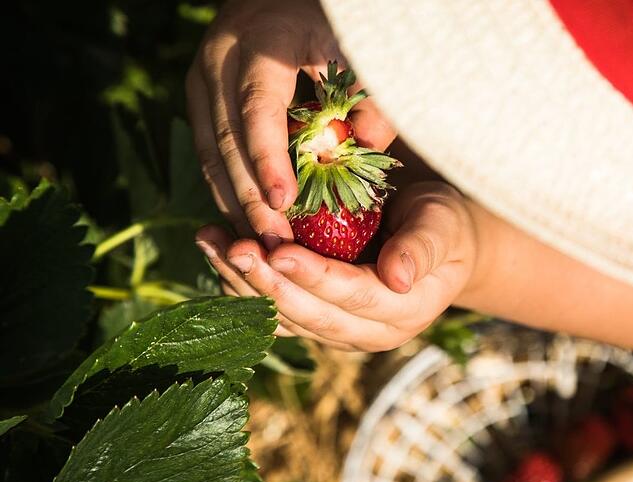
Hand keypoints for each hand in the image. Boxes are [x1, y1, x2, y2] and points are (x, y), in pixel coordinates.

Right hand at [186, 0, 395, 246]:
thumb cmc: (331, 23)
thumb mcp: (356, 47)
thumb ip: (370, 93)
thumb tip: (364, 143)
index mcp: (260, 42)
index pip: (258, 106)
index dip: (268, 158)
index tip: (283, 202)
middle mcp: (219, 59)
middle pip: (226, 138)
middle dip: (250, 197)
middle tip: (276, 243)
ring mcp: (202, 79)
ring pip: (210, 152)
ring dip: (234, 201)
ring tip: (262, 244)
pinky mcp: (200, 97)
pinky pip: (209, 151)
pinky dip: (228, 187)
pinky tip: (249, 220)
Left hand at [194, 182, 477, 349]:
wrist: (438, 244)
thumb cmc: (443, 224)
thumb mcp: (442, 226)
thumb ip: (422, 248)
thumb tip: (399, 278)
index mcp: (404, 311)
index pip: (353, 296)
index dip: (315, 277)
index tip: (279, 252)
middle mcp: (368, 333)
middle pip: (310, 315)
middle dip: (267, 283)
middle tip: (234, 246)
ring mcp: (338, 333)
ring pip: (283, 317)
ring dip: (244, 282)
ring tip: (212, 241)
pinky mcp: (315, 322)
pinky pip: (273, 311)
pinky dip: (241, 283)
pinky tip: (216, 250)